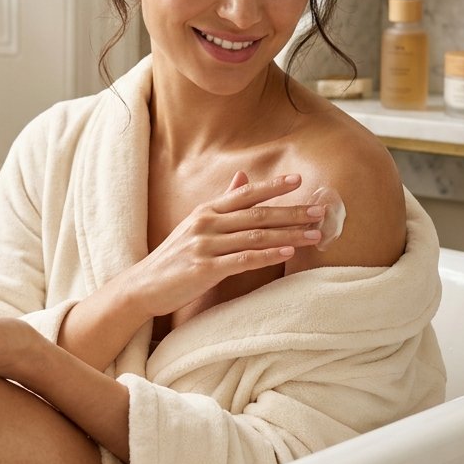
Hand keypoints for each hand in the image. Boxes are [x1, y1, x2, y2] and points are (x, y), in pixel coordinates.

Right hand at [129, 171, 327, 317]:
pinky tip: (288, 253)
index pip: (245, 194)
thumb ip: (222, 203)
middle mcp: (206, 223)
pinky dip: (268, 255)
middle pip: (257, 214)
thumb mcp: (196, 224)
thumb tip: (243, 177)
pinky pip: (243, 260)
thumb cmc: (174, 257)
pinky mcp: (205, 269)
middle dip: (292, 211)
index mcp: (206, 210)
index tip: (299, 180)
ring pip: (255, 236)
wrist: (143, 286)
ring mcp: (205, 246)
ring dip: (289, 235)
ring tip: (314, 234)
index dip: (273, 186)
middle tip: (320, 211)